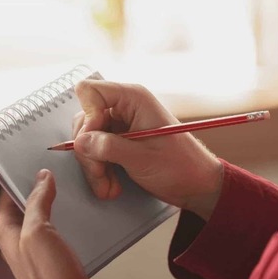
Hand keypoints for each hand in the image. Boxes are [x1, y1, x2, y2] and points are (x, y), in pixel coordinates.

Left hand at [0, 169, 97, 278]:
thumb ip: (37, 202)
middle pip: (20, 206)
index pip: (3, 197)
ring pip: (37, 216)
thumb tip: (42, 177)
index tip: (27, 161)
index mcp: (4, 234)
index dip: (13, 178)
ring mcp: (33, 248)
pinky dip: (58, 215)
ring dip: (47, 201)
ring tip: (60, 184)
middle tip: (46, 169)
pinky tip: (71, 208)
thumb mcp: (38, 231)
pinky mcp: (51, 255)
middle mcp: (15, 241)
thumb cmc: (49, 273)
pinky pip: (51, 228)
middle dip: (32, 188)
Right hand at [72, 80, 222, 220]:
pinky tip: (111, 186)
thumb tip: (80, 142)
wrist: (197, 186)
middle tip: (101, 173)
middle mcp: (125, 107)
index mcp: (134, 99)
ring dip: (94, 167)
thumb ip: (108, 147)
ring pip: (87, 141)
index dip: (88, 116)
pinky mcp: (118, 142)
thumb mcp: (142, 158)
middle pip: (84, 121)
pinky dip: (100, 171)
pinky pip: (96, 153)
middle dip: (88, 151)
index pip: (90, 91)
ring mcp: (120, 125)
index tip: (96, 140)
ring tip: (109, 187)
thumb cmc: (181, 166)